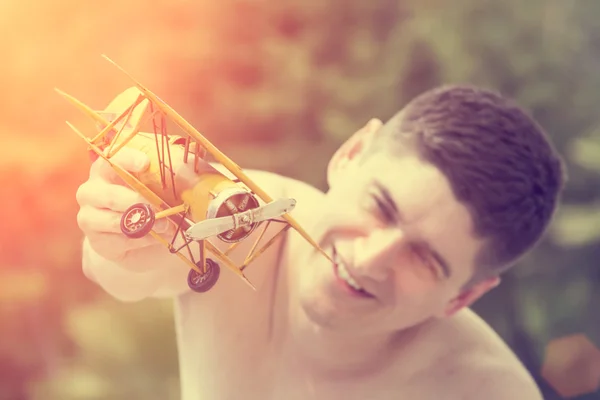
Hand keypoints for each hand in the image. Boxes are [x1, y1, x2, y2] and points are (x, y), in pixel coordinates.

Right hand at [76, 147, 174, 271]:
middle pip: (111, 196)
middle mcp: (91, 191)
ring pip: (115, 222)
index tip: (145, 163)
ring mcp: (90, 217)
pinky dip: (144, 240)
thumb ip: (173, 171)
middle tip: (163, 207)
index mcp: (106, 169)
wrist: (143, 235)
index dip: (127, 160)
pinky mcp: (97, 241)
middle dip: (140, 202)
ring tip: (166, 225)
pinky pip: (121, 241)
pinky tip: (158, 236)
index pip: (111, 159)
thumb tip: (188, 167)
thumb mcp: (162, 182)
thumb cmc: (151, 199)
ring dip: (145, 224)